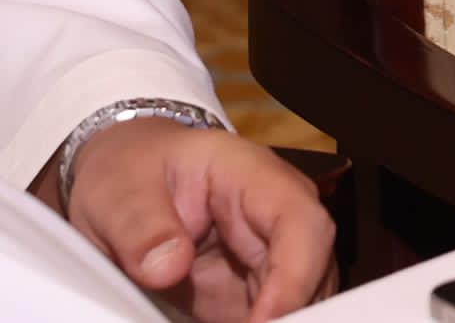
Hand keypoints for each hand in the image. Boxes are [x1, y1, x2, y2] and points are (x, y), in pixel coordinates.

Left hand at [58, 119, 333, 319]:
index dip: (295, 274)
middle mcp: (274, 217)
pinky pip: (272, 316)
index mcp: (253, 178)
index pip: (300, 221)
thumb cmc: (129, 172)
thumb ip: (140, 226)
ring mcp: (266, 255)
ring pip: (302, 298)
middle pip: (313, 269)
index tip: (265, 320)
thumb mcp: (116, 191)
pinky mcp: (250, 289)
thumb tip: (167, 267)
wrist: (125, 181)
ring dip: (279, 320)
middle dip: (290, 314)